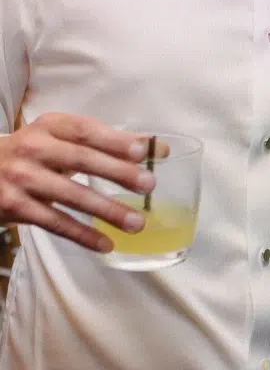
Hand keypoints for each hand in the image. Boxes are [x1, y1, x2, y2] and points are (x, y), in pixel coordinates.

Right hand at [0, 114, 152, 251]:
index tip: (143, 151)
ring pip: (71, 195)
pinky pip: (54, 222)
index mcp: (51, 126)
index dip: (115, 140)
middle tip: (149, 185)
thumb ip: (106, 141)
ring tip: (137, 222)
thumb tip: (156, 147)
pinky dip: (82, 234)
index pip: (86, 130)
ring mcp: (22, 178)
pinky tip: (106, 243)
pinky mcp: (14, 206)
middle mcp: (34, 148)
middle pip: (82, 160)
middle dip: (118, 172)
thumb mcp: (62, 137)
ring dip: (106, 210)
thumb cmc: (35, 152)